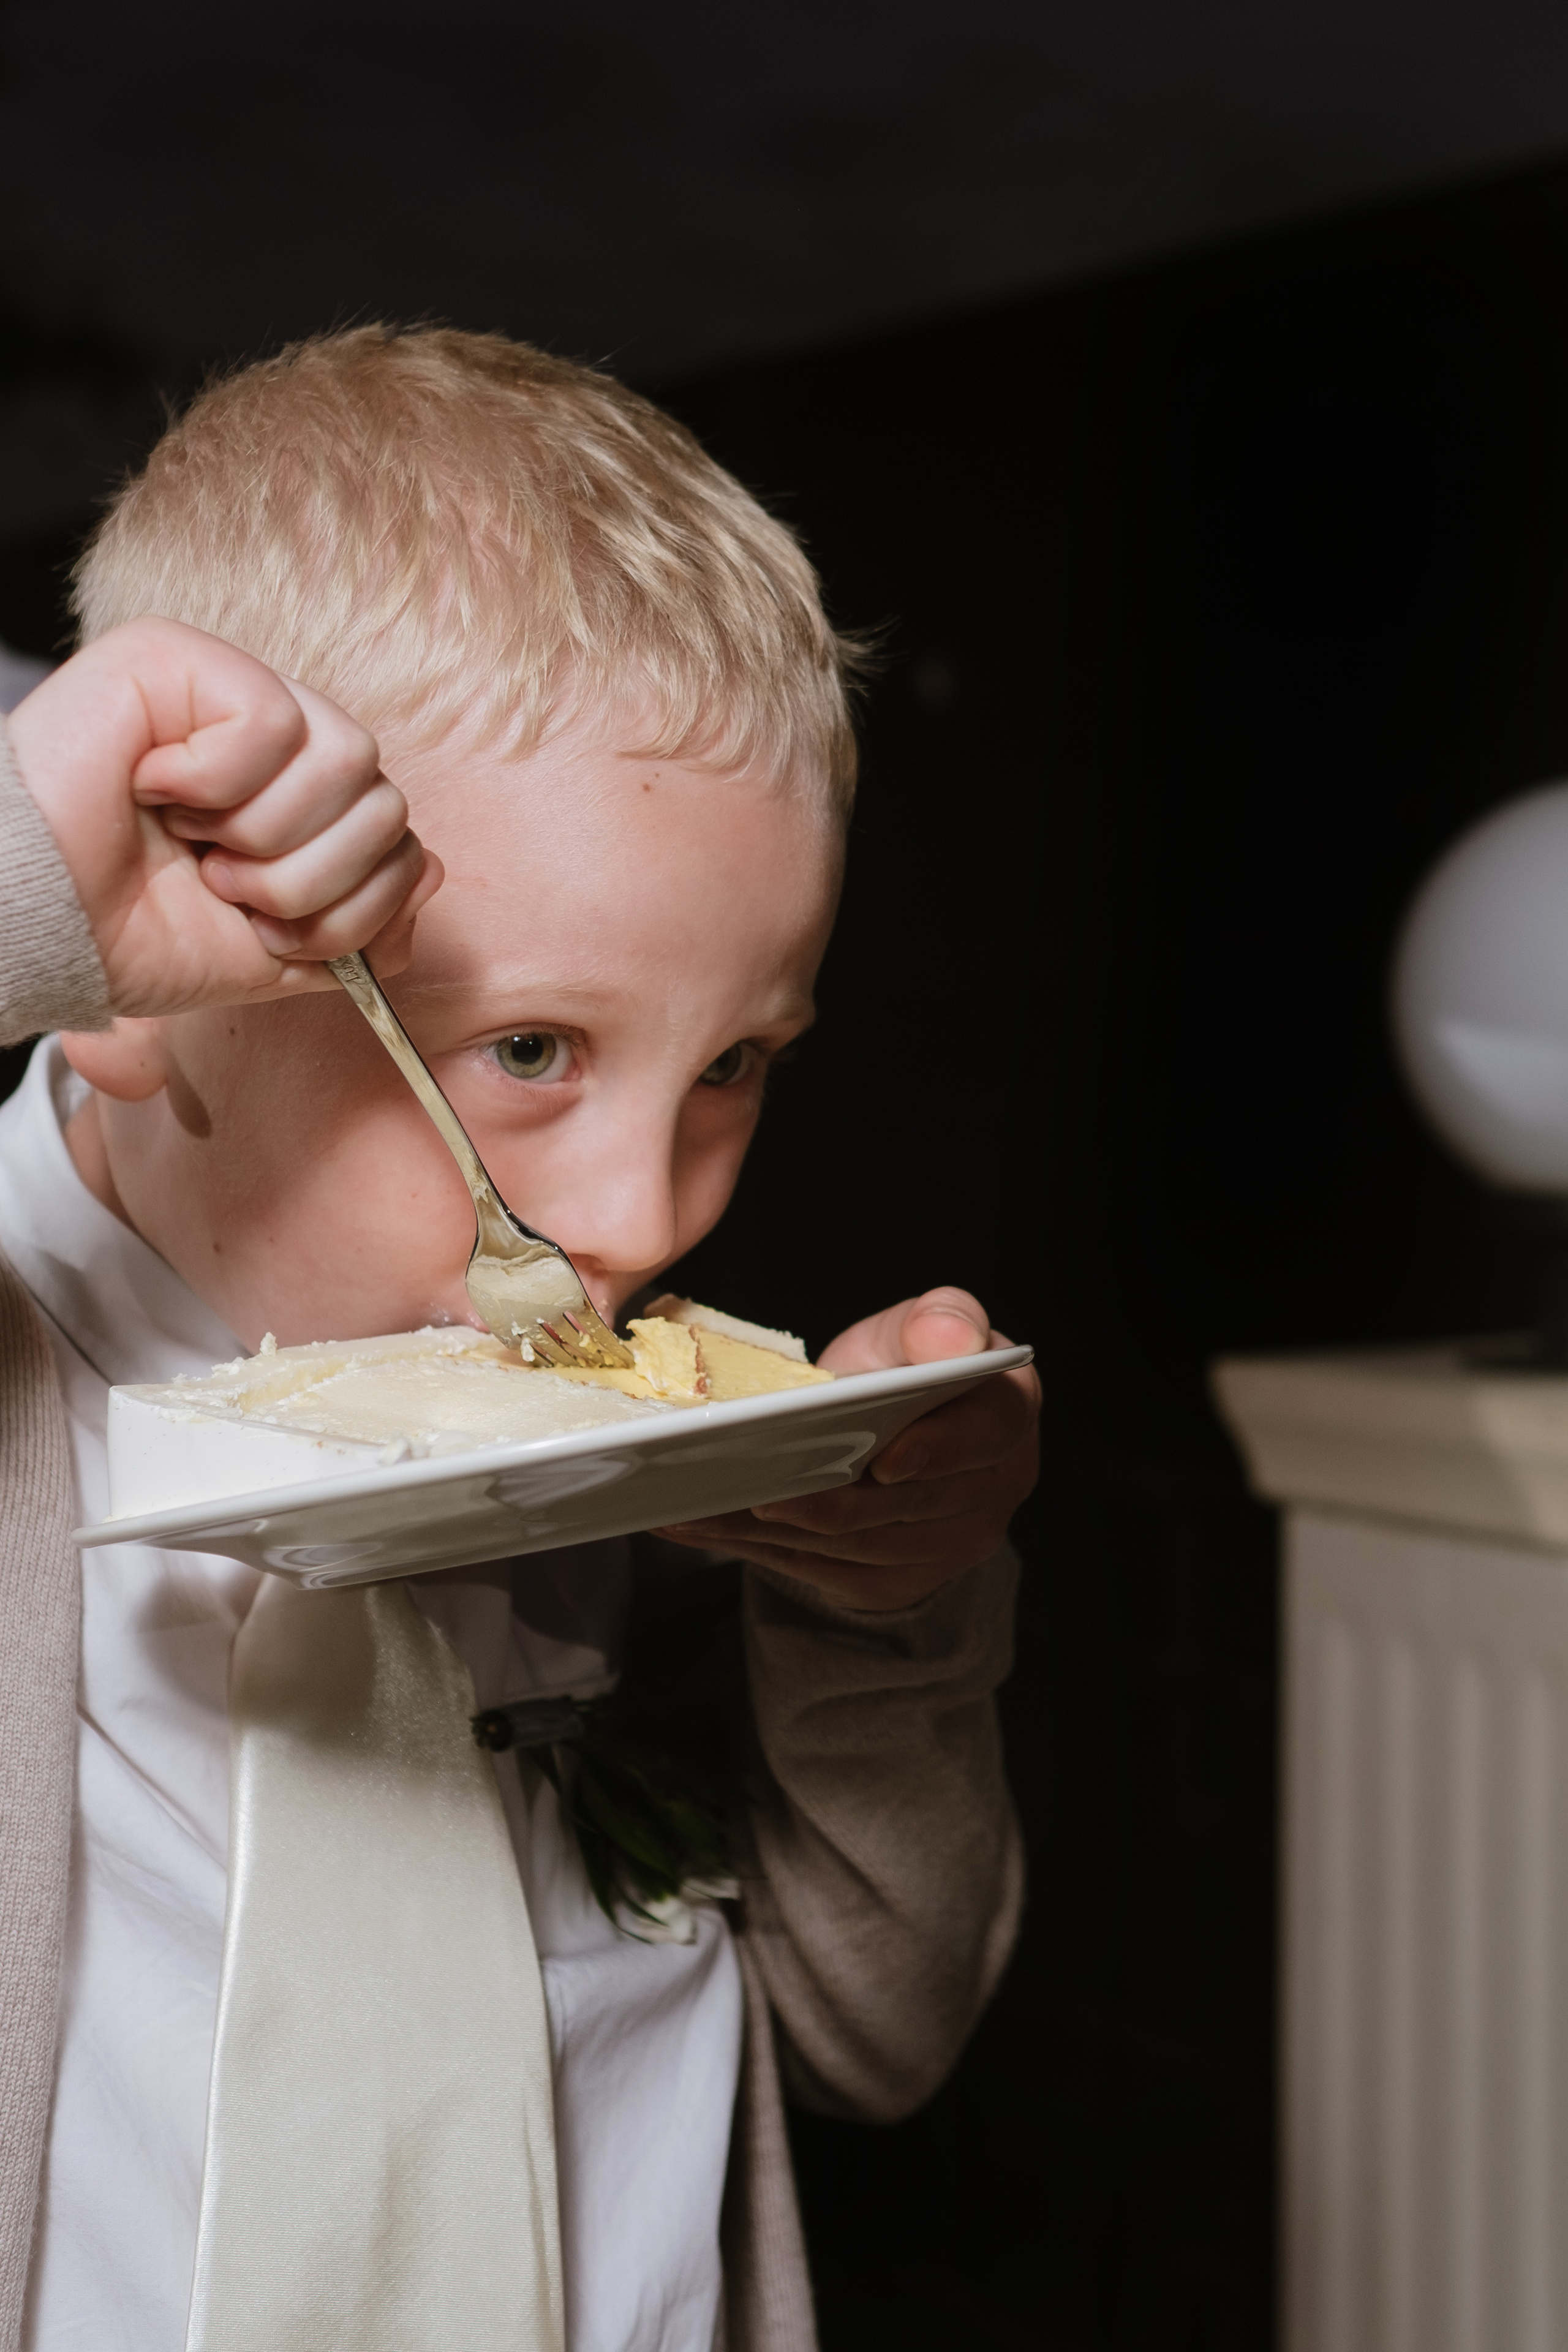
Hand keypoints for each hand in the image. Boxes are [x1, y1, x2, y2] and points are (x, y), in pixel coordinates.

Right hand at [5, 616, 440, 1017]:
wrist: (34, 931)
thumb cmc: (129, 935)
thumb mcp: (269, 955)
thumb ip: (358, 927)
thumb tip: (431, 873)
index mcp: (293, 801)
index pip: (396, 834)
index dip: (360, 901)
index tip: (275, 928)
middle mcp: (272, 738)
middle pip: (384, 802)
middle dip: (311, 880)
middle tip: (224, 884)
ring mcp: (229, 689)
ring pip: (349, 759)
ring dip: (270, 836)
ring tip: (197, 845)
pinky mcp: (181, 656)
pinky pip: (275, 721)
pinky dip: (219, 781)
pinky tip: (158, 788)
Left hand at [655, 1286, 1039, 1610]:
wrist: (897, 1430)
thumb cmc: (904, 1369)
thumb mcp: (918, 1328)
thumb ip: (937, 1321)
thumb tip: (950, 1339)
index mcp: (1006, 1416)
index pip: (983, 1437)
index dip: (937, 1451)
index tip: (884, 1461)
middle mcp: (992, 1491)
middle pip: (905, 1508)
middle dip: (828, 1503)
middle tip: (756, 1492)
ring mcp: (946, 1547)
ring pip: (855, 1546)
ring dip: (774, 1531)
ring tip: (698, 1507)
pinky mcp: (892, 1580)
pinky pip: (819, 1569)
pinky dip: (753, 1547)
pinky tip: (697, 1525)